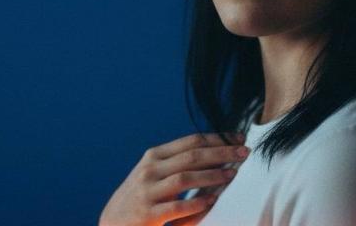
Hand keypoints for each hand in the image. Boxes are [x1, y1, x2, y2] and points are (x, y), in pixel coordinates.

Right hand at [98, 132, 249, 225]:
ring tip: (233, 174)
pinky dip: (196, 203)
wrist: (111, 224)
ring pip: (185, 178)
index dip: (217, 138)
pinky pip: (176, 207)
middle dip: (222, 153)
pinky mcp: (147, 215)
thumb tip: (217, 151)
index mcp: (154, 156)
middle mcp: (150, 170)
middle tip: (244, 152)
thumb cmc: (140, 197)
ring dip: (213, 175)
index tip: (239, 138)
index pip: (191, 141)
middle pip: (192, 156)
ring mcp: (147, 192)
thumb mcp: (154, 173)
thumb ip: (177, 162)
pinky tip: (213, 200)